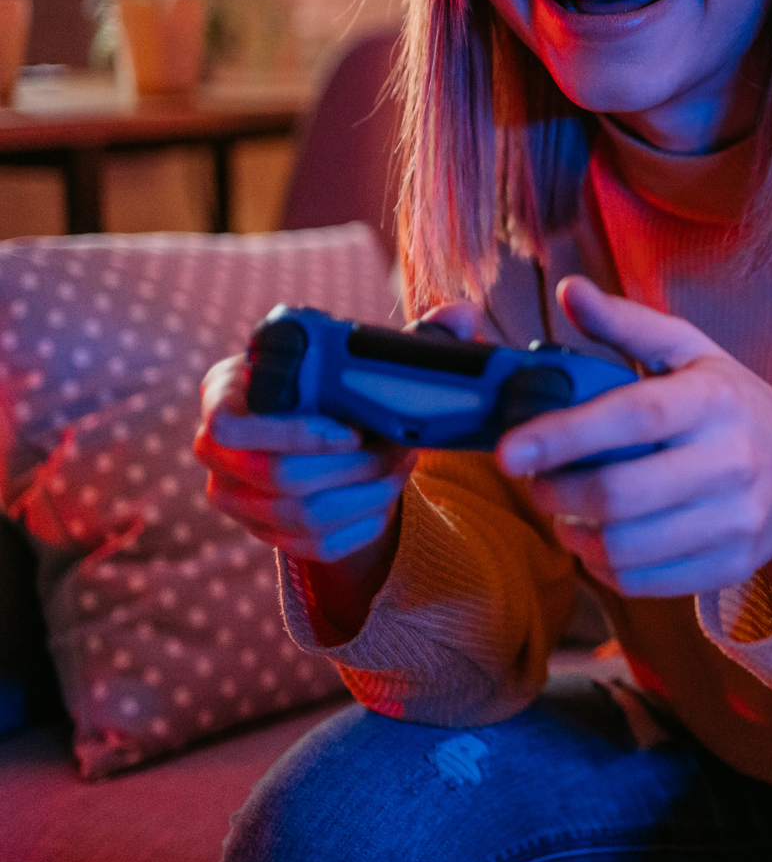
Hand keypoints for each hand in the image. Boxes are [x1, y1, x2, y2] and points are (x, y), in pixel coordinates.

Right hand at [194, 334, 425, 565]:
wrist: (329, 434)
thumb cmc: (339, 387)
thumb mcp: (363, 357)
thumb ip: (415, 337)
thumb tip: (465, 316)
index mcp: (226, 394)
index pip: (229, 426)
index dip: (294, 433)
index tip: (352, 429)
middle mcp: (215, 452)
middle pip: (277, 476)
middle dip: (353, 465)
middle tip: (398, 448)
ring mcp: (234, 498)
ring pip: (299, 516)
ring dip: (366, 494)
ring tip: (401, 467)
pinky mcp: (262, 534)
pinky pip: (311, 546)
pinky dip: (360, 524)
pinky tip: (386, 499)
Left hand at [495, 276, 771, 602]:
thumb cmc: (733, 405)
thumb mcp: (691, 352)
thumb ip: (626, 324)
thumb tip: (568, 291)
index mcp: (715, 399)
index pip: (632, 418)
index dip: (563, 435)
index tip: (506, 450)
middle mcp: (732, 460)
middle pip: (620, 494)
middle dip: (555, 493)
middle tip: (532, 483)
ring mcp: (735, 520)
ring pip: (625, 547)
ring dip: (573, 534)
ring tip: (563, 512)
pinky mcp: (729, 565)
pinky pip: (643, 582)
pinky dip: (603, 566)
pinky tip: (597, 540)